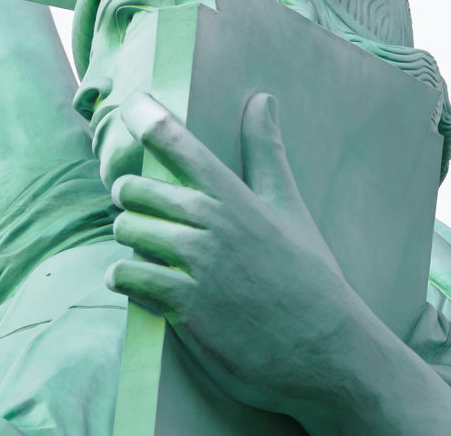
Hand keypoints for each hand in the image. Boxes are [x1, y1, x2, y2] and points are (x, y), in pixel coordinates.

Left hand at [105, 92, 361, 420]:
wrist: (327, 350)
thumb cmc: (309, 276)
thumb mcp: (289, 207)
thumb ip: (265, 153)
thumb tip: (262, 99)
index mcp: (235, 196)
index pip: (179, 143)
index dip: (146, 118)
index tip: (130, 106)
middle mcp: (212, 225)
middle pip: (138, 189)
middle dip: (131, 196)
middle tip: (140, 205)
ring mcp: (197, 267)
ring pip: (129, 232)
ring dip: (129, 238)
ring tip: (143, 246)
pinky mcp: (185, 309)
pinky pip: (130, 278)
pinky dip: (123, 278)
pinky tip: (131, 280)